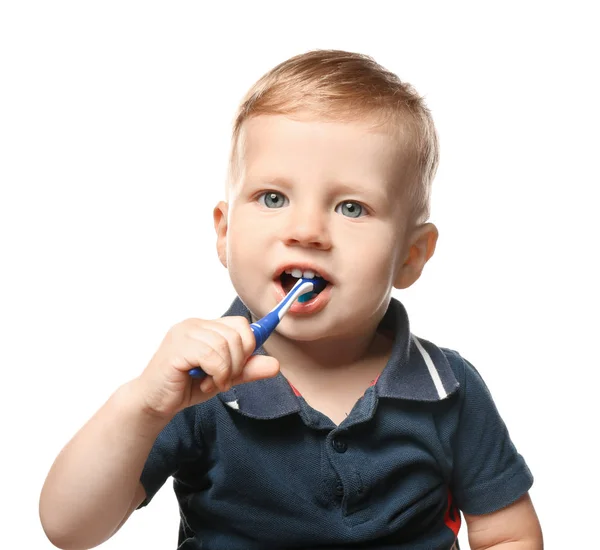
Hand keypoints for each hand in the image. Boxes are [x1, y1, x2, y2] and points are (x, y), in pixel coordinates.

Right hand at [133, 316, 279, 418]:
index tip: (247, 363)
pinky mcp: (177, 348)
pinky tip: (206, 384)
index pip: (240, 324)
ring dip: (226, 371)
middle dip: (239, 362)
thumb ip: (247, 370)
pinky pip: (212, 356)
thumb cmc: (185, 387)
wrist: (154, 402)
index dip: (251, 343)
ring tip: (213, 383)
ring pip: (226, 345)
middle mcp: (195, 325)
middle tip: (226, 380)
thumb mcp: (224, 377)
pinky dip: (217, 374)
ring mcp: (184, 333)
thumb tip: (274, 365)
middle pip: (237, 333)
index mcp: (206, 327)